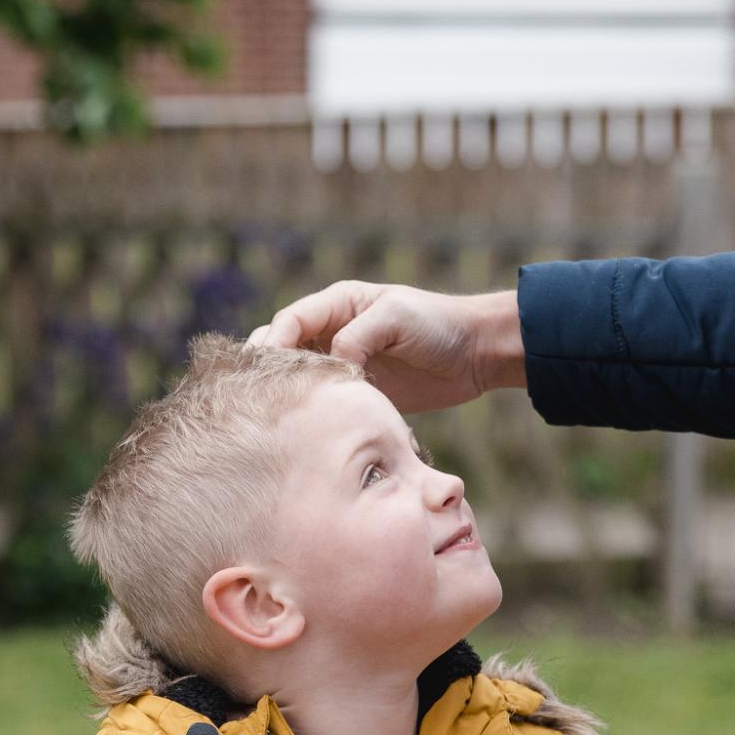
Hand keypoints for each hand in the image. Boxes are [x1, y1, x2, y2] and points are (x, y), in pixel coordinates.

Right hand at [246, 282, 523, 412]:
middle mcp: (332, 332)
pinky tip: (302, 430)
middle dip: (268, 369)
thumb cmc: (437, 325)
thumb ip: (357, 337)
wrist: (476, 354)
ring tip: (272, 416)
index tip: (267, 372)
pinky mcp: (357, 393)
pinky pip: (324, 402)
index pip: (290, 321)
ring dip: (286, 393)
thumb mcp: (396, 318)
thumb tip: (330, 367)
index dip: (273, 344)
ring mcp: (343, 364)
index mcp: (337, 305)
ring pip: (299, 378)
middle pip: (283, 348)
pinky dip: (311, 413)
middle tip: (259, 396)